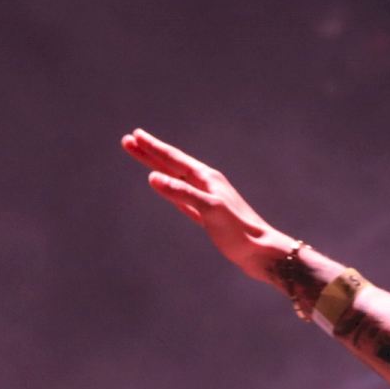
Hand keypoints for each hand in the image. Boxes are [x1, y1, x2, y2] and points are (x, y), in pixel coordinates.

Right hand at [121, 128, 292, 284]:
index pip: (174, 159)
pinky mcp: (207, 216)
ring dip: (156, 169)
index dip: (154, 148)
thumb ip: (182, 193)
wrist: (261, 253)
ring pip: (175, 179)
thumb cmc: (239, 232)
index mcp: (208, 179)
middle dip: (150, 153)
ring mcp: (206, 199)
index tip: (135, 135)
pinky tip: (164, 187)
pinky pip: (182, 198)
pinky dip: (170, 190)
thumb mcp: (210, 210)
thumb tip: (153, 177)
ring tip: (140, 158)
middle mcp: (207, 185)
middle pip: (172, 165)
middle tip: (128, 141)